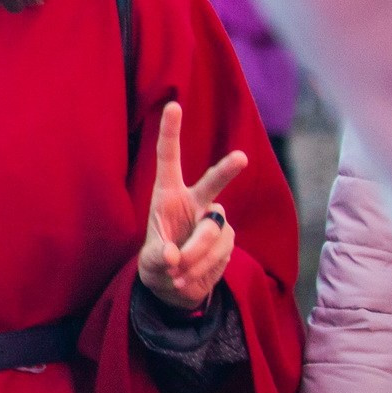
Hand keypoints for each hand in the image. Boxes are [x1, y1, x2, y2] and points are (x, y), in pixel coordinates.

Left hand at [135, 102, 244, 310]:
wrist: (176, 288)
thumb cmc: (159, 264)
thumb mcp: (150, 263)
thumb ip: (158, 259)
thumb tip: (174, 258)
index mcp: (168, 195)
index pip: (168, 158)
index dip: (170, 132)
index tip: (173, 104)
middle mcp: (195, 201)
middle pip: (212, 183)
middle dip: (226, 171)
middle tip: (240, 158)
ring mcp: (215, 219)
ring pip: (211, 233)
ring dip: (193, 257)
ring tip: (176, 272)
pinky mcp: (228, 239)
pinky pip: (219, 252)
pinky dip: (202, 268)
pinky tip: (188, 277)